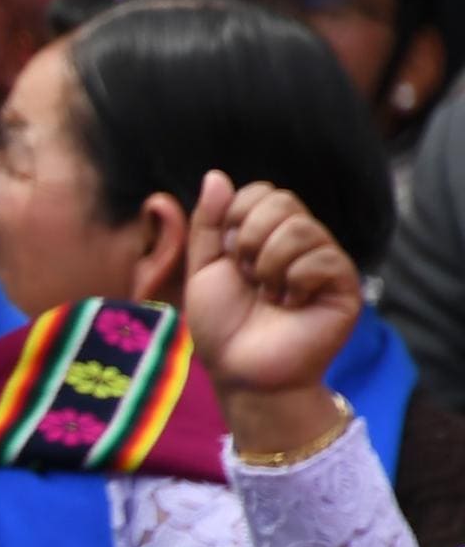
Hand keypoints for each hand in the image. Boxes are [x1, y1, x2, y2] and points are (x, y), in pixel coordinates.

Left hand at [185, 170, 362, 454]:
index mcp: (268, 234)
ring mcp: (325, 262)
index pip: (261, 192)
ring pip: (301, 228)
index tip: (228, 257)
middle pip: (282, 201)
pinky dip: (294, 281)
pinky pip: (323, 258)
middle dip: (249, 239)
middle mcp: (301, 242)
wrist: (241, 371)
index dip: (235, 218)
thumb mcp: (202, 268)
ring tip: (269, 294)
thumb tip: (217, 175)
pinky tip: (291, 304)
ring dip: (269, 264)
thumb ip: (208, 222)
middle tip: (248, 277)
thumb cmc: (222, 325)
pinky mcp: (344, 286)